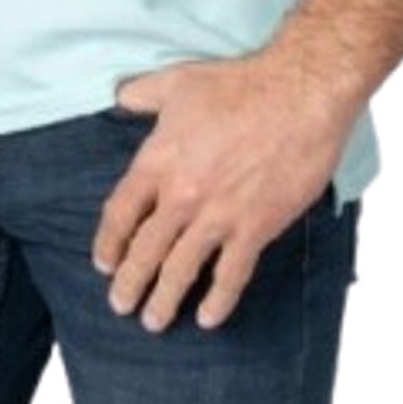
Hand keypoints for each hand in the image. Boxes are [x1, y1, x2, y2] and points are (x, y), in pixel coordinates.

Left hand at [91, 52, 359, 332]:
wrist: (298, 94)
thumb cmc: (239, 84)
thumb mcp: (179, 81)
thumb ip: (142, 93)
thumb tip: (119, 97)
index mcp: (158, 160)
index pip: (120, 213)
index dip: (109, 243)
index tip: (104, 263)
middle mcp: (181, 194)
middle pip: (145, 250)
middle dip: (129, 283)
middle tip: (120, 305)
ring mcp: (217, 215)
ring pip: (181, 270)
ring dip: (164, 300)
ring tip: (154, 321)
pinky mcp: (254, 227)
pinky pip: (230, 275)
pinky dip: (218, 302)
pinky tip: (208, 319)